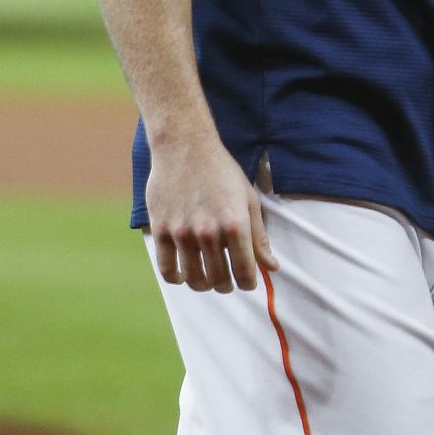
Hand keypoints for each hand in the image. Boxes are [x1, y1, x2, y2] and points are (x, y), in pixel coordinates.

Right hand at [145, 134, 276, 293]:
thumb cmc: (223, 173)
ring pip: (193, 278)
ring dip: (203, 285)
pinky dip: (177, 278)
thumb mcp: (249, 201)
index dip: (248, 283)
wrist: (186, 148)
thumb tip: (272, 267)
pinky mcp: (161, 231)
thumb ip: (259, 237)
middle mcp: (209, 232)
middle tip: (227, 283)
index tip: (248, 283)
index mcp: (236, 224)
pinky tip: (184, 275)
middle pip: (218, 279)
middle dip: (226, 286)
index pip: (244, 271)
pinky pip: (167, 269)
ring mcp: (183, 233)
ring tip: (208, 281)